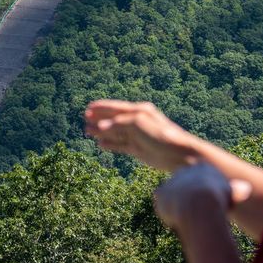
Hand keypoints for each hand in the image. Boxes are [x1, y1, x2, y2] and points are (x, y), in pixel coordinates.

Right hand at [84, 100, 199, 171]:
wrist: (177, 155)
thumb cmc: (161, 135)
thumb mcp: (137, 123)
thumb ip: (118, 124)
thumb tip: (101, 128)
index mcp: (139, 110)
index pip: (116, 107)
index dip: (102, 107)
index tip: (89, 108)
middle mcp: (137, 122)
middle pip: (114, 119)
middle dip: (99, 119)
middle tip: (85, 119)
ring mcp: (137, 136)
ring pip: (115, 133)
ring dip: (101, 132)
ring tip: (87, 131)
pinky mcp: (138, 150)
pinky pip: (120, 145)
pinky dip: (110, 145)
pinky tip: (100, 145)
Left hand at [153, 162, 251, 231]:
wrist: (200, 203)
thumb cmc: (221, 200)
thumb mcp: (235, 192)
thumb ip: (238, 190)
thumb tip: (247, 189)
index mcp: (203, 168)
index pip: (202, 179)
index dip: (205, 193)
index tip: (207, 203)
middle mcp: (185, 171)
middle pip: (186, 186)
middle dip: (190, 199)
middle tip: (196, 212)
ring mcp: (172, 181)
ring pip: (174, 198)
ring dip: (179, 208)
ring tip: (189, 218)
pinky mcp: (161, 192)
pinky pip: (163, 206)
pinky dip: (169, 215)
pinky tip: (177, 219)